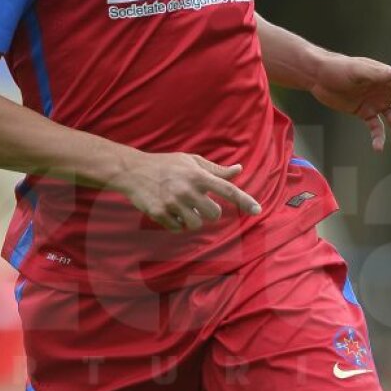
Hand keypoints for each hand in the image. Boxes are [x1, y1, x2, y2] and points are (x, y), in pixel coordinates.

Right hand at [117, 151, 260, 232]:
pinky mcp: (159, 214)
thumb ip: (216, 170)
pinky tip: (170, 212)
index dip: (244, 200)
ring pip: (196, 224)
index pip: (227, 189)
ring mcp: (173, 203)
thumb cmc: (166, 164)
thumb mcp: (191, 161)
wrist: (133, 171)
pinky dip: (177, 224)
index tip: (257, 210)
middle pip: (214, 214)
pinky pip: (178, 229)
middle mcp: (187, 190)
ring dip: (193, 220)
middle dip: (210, 213)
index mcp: (198, 176)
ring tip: (183, 208)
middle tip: (199, 205)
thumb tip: (238, 170)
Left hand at [308, 53, 390, 152]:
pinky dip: (378, 138)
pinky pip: (376, 128)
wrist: (317, 76)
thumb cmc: (338, 68)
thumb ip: (378, 73)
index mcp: (390, 79)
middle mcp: (386, 91)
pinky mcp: (364, 112)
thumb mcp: (357, 70)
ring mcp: (376, 103)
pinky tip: (378, 148)